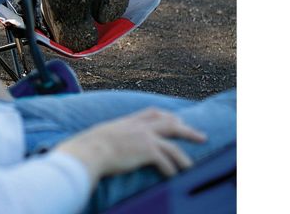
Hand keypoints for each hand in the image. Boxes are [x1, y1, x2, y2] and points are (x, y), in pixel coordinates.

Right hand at [55, 108, 206, 189]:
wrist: (89, 150)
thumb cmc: (90, 146)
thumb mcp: (103, 133)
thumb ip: (110, 134)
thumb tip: (106, 140)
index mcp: (129, 120)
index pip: (153, 112)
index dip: (167, 115)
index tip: (176, 119)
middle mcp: (140, 126)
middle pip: (170, 123)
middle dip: (187, 129)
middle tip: (200, 136)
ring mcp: (145, 137)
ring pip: (173, 145)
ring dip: (184, 157)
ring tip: (191, 167)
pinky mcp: (147, 151)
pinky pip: (166, 161)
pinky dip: (171, 170)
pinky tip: (173, 177)